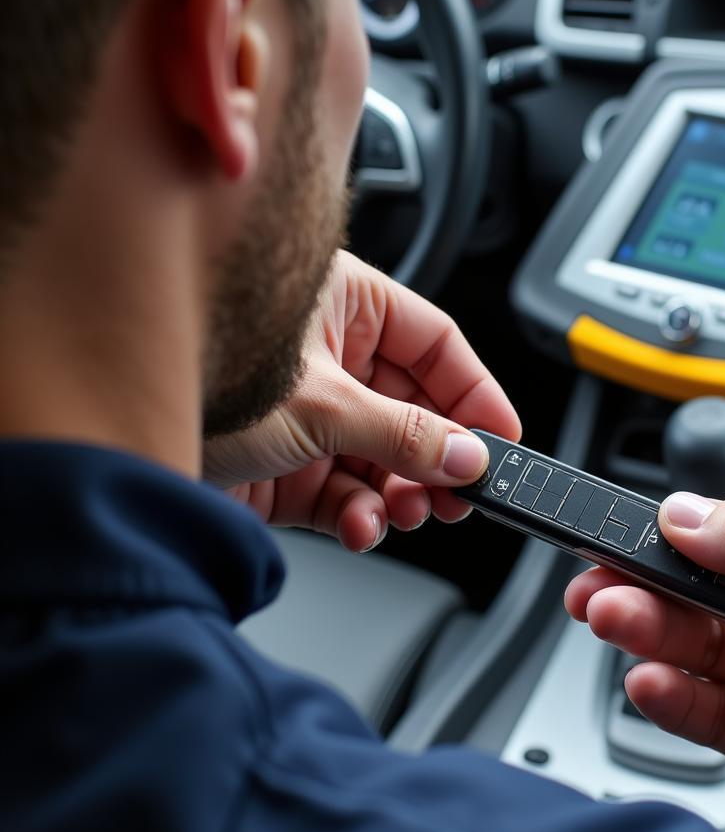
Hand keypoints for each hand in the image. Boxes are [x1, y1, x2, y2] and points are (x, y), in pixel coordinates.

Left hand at [204, 252, 520, 551]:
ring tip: (407, 510)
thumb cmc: (195, 373)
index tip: (503, 437)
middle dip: (438, 457)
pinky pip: (348, 495)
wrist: (112, 443)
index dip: (475, 392)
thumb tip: (468, 454)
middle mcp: (330, 359)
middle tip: (462, 491)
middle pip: (416, 412)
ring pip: (386, 461)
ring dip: (402, 493)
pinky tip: (363, 525)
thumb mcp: (322, 403)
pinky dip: (361, 517)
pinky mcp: (290, 470)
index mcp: (342, 306)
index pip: (436, 344)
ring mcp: (311, 417)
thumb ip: (405, 434)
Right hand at [566, 488, 724, 831]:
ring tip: (609, 618)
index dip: (693, 531)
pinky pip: (708, 706)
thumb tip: (685, 516)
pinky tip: (648, 680)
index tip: (639, 532)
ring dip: (650, 631)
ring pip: (701, 646)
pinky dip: (673, 694)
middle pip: (712, 589)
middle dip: (651, 583)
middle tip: (598, 580)